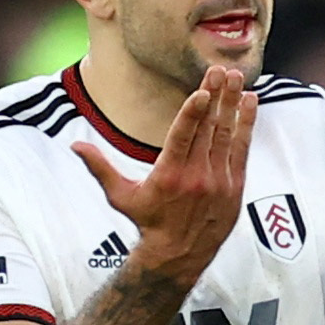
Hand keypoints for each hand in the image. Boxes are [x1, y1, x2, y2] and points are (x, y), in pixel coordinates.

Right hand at [73, 64, 256, 286]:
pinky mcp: (234, 186)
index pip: (183, 137)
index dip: (194, 113)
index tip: (203, 91)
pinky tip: (249, 102)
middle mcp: (197, 177)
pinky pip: (242, 149)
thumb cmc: (147, 222)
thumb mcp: (120, 196)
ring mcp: (218, 181)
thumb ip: (100, 167)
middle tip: (220, 70)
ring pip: (227, 135)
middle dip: (215, 96)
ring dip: (232, 104)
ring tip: (236, 77)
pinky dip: (246, 125)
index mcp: (169, 175)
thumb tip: (74, 146)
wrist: (178, 255)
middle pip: (208, 129)